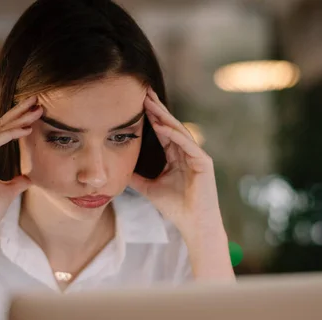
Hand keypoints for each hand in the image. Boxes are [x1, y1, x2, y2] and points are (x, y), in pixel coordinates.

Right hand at [0, 96, 42, 237]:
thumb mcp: (9, 191)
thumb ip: (18, 180)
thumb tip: (30, 177)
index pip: (0, 132)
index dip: (17, 120)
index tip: (35, 111)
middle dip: (19, 112)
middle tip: (37, 100)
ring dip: (19, 119)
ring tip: (37, 110)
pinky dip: (11, 134)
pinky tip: (27, 129)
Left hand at [130, 87, 222, 233]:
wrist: (194, 225)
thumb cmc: (176, 208)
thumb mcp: (149, 189)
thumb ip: (136, 178)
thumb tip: (117, 170)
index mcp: (177, 156)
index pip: (163, 131)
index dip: (151, 117)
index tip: (138, 102)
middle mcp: (188, 152)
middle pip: (171, 126)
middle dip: (157, 109)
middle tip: (144, 92)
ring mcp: (197, 156)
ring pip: (179, 131)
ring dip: (164, 117)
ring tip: (151, 104)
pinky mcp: (204, 163)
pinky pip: (188, 145)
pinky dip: (175, 135)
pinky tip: (162, 126)